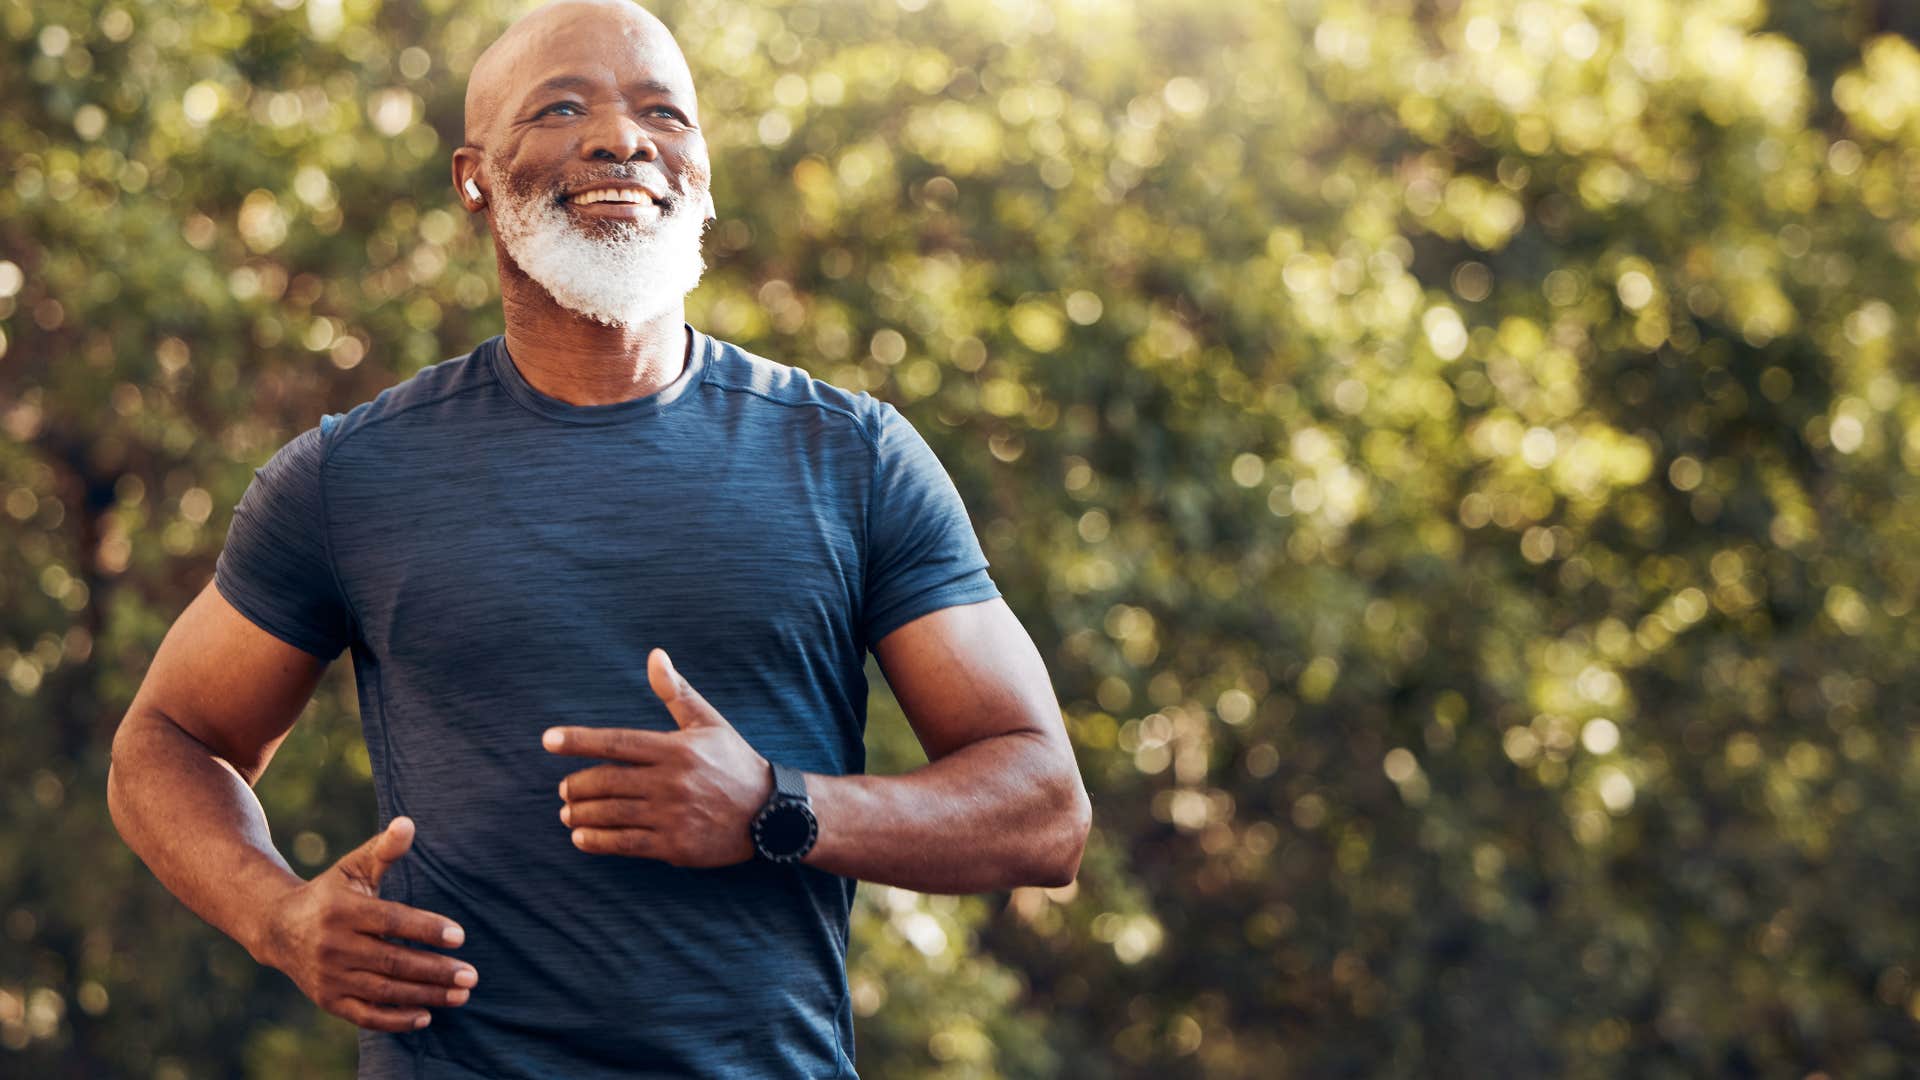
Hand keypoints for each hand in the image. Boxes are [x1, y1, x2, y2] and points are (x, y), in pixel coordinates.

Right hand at [254, 816, 477, 1031]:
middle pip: (392, 961)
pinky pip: (364, 1016)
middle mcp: (333, 946)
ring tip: (461, 995)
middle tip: (472, 975)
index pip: (391, 922)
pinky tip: (426, 1016)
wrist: (278, 928)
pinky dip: (395, 1020)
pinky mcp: (327, 1000)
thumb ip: (384, 849)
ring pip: (383, 991)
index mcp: (342, 910)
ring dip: (425, 996)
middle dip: (435, 970)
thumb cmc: (331, 893)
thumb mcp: (354, 868)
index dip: (425, 929)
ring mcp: (328, 976)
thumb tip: (408, 823)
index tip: (459, 936)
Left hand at [544, 648, 773, 866]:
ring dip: (580, 813)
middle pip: (606, 781)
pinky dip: (596, 841)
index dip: (578, 741)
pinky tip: (580, 837)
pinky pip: (625, 843)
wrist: (771, 814)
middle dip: (577, 785)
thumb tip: (655, 655)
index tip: (548, 740)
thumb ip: (676, 692)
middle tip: (564, 788)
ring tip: (566, 812)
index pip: (617, 742)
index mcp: (675, 748)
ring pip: (610, 814)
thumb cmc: (734, 762)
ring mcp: (672, 815)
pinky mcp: (675, 846)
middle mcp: (670, 781)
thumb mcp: (708, 723)